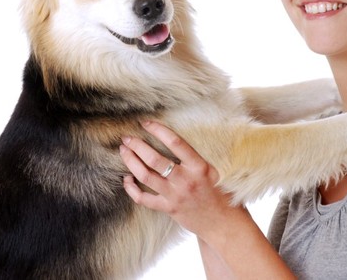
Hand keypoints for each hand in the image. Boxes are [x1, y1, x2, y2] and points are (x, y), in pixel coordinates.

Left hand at [119, 121, 242, 238]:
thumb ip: (193, 157)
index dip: (158, 130)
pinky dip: (131, 189)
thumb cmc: (219, 193)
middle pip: (155, 159)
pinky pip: (143, 198)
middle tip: (127, 138)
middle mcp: (185, 180)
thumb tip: (170, 138)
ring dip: (131, 162)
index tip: (146, 123)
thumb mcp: (212, 170)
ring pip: (145, 176)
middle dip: (137, 145)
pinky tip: (127, 179)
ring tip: (124, 151)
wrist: (222, 223)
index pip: (175, 142)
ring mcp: (175, 195)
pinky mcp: (168, 209)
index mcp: (199, 166)